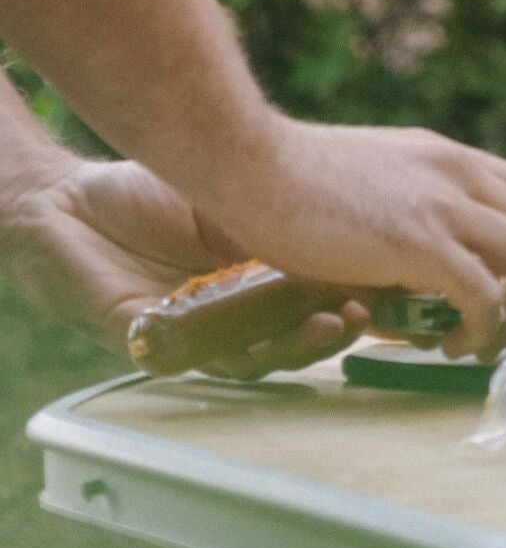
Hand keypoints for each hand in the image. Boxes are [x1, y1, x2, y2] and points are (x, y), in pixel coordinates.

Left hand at [1, 152, 366, 374]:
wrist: (65, 202)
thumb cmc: (147, 187)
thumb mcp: (231, 187)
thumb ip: (282, 203)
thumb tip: (367, 197)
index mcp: (254, 271)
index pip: (319, 293)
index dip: (361, 292)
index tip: (397, 275)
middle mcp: (233, 308)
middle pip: (303, 331)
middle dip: (345, 325)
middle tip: (380, 310)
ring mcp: (201, 332)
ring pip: (269, 355)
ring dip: (312, 344)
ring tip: (346, 321)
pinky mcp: (164, 346)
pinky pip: (220, 360)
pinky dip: (261, 350)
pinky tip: (290, 329)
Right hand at [198, 118, 505, 360]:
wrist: (257, 167)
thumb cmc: (295, 180)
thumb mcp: (374, 180)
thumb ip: (407, 209)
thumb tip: (417, 266)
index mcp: (447, 157)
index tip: (500, 286)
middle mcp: (459, 173)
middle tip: (497, 325)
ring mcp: (445, 205)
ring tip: (476, 341)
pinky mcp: (422, 244)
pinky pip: (484, 294)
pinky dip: (481, 328)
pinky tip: (450, 344)